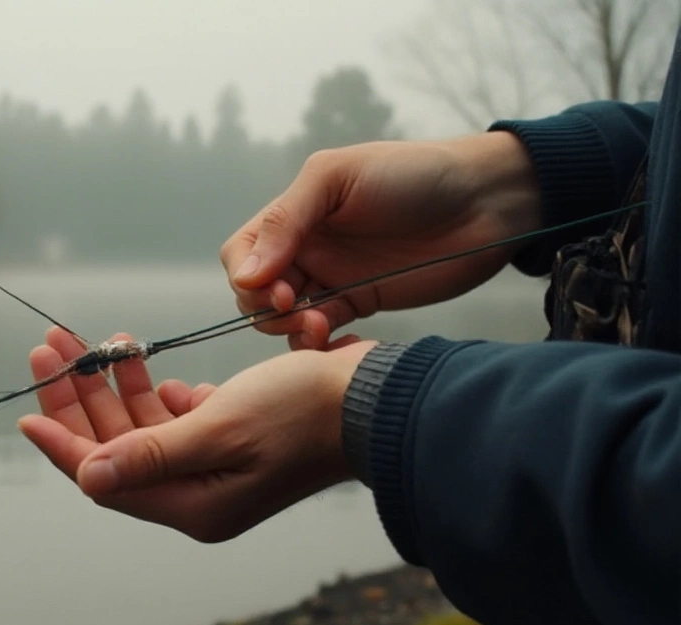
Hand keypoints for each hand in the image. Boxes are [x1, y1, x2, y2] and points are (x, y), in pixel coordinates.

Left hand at [17, 327, 375, 542]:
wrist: (378, 397)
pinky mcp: (232, 437)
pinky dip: (156, 387)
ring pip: (143, 424)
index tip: (24, 414)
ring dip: (115, 383)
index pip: (106, 478)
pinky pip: (175, 415)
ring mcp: (215, 464)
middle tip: (49, 345)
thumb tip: (86, 478)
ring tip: (92, 337)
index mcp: (193, 505)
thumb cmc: (304, 412)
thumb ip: (150, 453)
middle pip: (117, 446)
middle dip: (80, 396)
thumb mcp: (221, 429)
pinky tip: (143, 362)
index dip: (63, 444)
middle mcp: (198, 491)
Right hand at [222, 132, 542, 349]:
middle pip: (257, 292)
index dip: (247, 277)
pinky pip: (322, 331)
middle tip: (300, 312)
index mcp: (294, 214)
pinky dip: (319, 344)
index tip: (277, 289)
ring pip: (285, 317)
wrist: (487, 200)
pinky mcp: (363, 302)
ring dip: (291, 330)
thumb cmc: (413, 174)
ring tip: (320, 329)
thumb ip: (286, 220)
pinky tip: (339, 342)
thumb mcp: (337, 178)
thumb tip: (245, 275)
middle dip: (266, 310)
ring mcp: (334, 277)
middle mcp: (307, 247)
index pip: (242, 254)